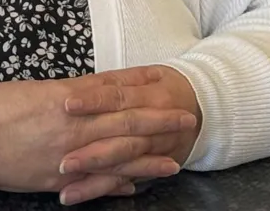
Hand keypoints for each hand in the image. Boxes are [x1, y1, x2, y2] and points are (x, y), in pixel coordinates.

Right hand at [0, 66, 196, 198]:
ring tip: (174, 162)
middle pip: (127, 122)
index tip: (165, 81)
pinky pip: (95, 184)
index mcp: (68, 99)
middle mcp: (75, 127)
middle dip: (159, 121)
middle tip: (187, 118)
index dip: (142, 86)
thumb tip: (92, 94)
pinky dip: (116, 186)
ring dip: (148, 160)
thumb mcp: (34, 91)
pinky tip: (134, 188)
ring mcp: (69, 155)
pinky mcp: (58, 179)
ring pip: (118, 157)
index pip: (115, 90)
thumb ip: (67, 94)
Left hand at [55, 66, 201, 204]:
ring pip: (123, 166)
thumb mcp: (149, 75)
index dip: (94, 101)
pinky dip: (104, 189)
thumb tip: (81, 86)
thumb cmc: (168, 87)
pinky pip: (125, 180)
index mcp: (152, 97)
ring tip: (67, 190)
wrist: (206, 109)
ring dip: (95, 179)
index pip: (118, 97)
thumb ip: (118, 81)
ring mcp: (154, 151)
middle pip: (121, 139)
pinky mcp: (150, 167)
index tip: (67, 104)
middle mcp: (154, 128)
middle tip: (64, 162)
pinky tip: (80, 195)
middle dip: (93, 154)